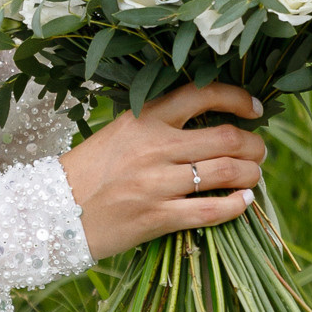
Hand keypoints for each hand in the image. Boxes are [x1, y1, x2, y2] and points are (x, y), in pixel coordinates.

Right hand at [60, 82, 267, 263]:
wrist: (52, 211)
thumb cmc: (89, 172)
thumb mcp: (121, 134)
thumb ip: (160, 126)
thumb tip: (211, 127)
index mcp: (145, 118)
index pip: (203, 94)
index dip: (239, 99)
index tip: (256, 110)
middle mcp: (154, 146)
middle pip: (226, 138)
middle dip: (254, 146)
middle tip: (259, 153)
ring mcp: (156, 183)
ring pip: (226, 172)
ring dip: (251, 175)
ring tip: (253, 177)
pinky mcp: (156, 217)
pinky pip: (209, 210)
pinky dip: (236, 206)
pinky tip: (244, 203)